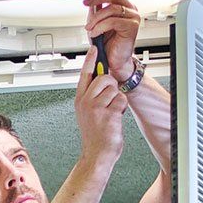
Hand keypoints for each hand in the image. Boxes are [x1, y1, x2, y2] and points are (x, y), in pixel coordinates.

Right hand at [75, 45, 127, 163]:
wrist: (97, 154)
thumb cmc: (95, 135)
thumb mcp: (87, 113)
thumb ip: (92, 96)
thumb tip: (103, 79)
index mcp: (80, 100)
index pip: (85, 74)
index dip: (90, 60)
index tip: (94, 49)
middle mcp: (86, 102)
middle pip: (104, 78)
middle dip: (112, 85)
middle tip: (109, 99)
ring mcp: (96, 108)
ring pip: (114, 89)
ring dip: (117, 99)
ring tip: (111, 112)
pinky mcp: (108, 114)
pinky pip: (121, 100)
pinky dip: (122, 108)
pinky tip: (116, 117)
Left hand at [85, 0, 142, 79]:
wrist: (114, 60)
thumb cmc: (107, 44)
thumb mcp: (96, 23)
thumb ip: (95, 10)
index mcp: (123, 6)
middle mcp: (130, 9)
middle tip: (87, 4)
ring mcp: (133, 17)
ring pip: (112, 9)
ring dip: (96, 18)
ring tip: (90, 28)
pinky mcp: (132, 27)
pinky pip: (113, 21)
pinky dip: (100, 27)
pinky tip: (95, 33)